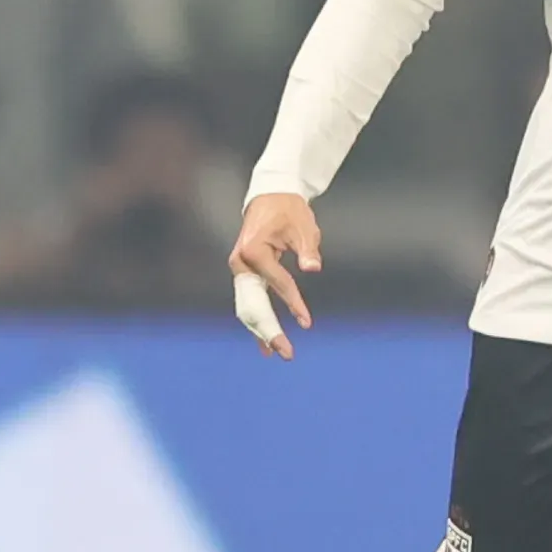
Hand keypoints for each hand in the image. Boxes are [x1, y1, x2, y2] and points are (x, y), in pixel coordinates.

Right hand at [227, 191, 321, 358]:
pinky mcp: (243, 274)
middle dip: (269, 330)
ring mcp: (239, 269)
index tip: (307, 323)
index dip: (294, 304)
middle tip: (286, 353)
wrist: (271, 197)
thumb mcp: (304, 228)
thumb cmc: (289, 211)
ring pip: (248, 308)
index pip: (277, 284)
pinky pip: (249, 303)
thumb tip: (313, 267)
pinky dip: (257, 322)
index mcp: (254, 251)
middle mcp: (240, 262)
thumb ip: (308, 250)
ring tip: (276, 353)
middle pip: (253, 305)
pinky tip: (264, 342)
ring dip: (261, 332)